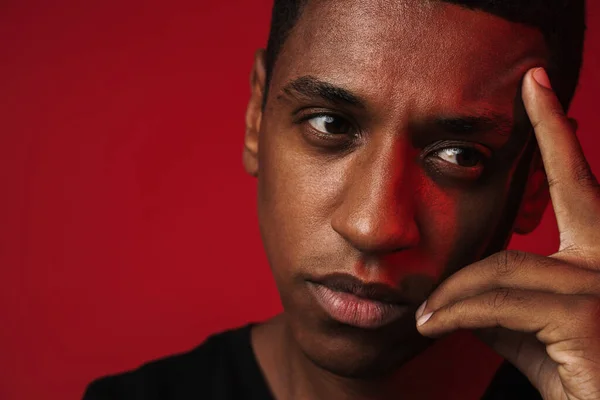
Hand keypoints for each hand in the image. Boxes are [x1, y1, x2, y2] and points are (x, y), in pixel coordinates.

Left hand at [415, 68, 599, 399]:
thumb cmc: (573, 381)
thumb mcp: (526, 336)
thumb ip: (498, 304)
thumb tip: (459, 291)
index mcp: (595, 261)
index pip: (577, 186)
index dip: (559, 135)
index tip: (540, 86)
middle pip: (562, 195)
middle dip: (553, 131)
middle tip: (533, 81)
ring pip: (503, 266)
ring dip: (453, 291)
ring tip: (423, 314)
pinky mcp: (588, 317)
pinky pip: (500, 300)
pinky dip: (458, 311)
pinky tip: (431, 324)